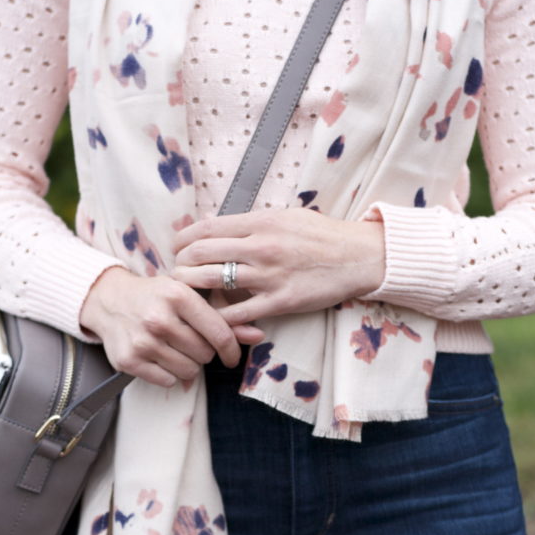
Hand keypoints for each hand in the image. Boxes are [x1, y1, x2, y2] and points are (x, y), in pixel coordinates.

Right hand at [79, 266, 265, 386]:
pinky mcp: (128, 361)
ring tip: (174, 348)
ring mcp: (142, 341)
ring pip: (188, 371)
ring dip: (187, 364)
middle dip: (203, 352)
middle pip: (205, 355)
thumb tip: (259, 337)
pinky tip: (159, 357)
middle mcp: (159, 318)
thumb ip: (224, 317)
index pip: (219, 333)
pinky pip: (167, 381)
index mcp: (178, 295)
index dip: (232, 350)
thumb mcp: (189, 296)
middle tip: (189, 341)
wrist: (109, 300)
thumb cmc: (157, 297)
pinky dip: (168, 374)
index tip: (231, 357)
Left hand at [170, 207, 385, 326]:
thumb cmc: (322, 235)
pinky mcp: (280, 302)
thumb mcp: (285, 215)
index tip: (176, 247)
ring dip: (192, 289)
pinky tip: (213, 318)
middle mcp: (261, 247)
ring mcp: (269, 276)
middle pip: (201, 254)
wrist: (358, 257)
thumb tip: (214, 223)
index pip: (206, 228)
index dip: (183, 239)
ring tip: (186, 293)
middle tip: (176, 272)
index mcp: (260, 222)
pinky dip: (221, 317)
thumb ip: (250, 221)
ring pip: (213, 282)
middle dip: (181, 264)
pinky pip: (238, 313)